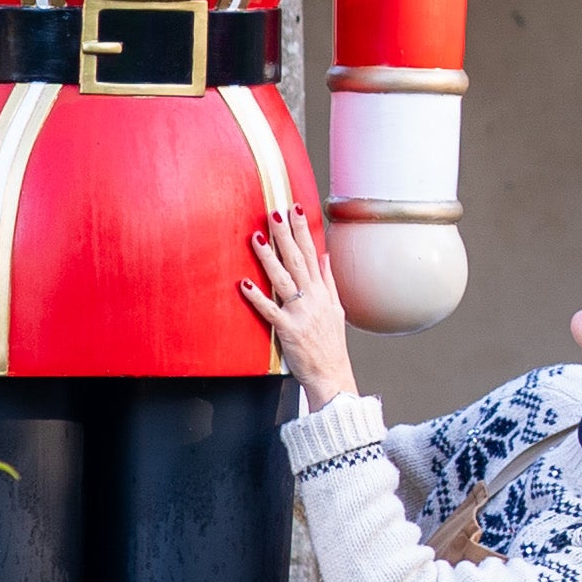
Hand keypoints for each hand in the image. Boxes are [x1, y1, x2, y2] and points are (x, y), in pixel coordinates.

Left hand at [241, 208, 361, 403]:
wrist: (331, 374)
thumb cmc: (331, 343)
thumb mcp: (336, 308)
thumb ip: (329, 281)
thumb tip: (325, 257)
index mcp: (322, 292)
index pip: (312, 253)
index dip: (303, 229)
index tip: (295, 208)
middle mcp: (312, 298)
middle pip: (297, 260)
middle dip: (286, 235)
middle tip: (274, 212)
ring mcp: (300, 313)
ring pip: (282, 280)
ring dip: (269, 258)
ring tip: (257, 237)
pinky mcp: (287, 330)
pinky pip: (270, 311)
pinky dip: (257, 297)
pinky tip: (245, 284)